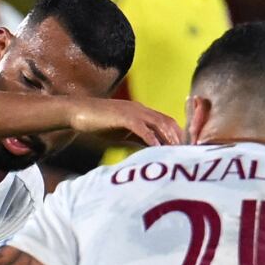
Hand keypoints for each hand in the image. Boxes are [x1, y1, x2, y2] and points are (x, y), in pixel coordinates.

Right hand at [64, 99, 182, 147]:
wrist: (78, 112)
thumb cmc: (98, 124)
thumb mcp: (122, 133)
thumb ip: (138, 140)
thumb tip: (151, 151)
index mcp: (143, 112)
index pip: (167, 122)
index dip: (177, 135)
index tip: (184, 150)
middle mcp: (142, 110)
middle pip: (168, 122)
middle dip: (179, 138)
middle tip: (187, 155)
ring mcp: (134, 112)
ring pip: (160, 124)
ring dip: (170, 139)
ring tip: (177, 154)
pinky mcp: (125, 117)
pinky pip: (143, 129)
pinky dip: (152, 139)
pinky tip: (157, 150)